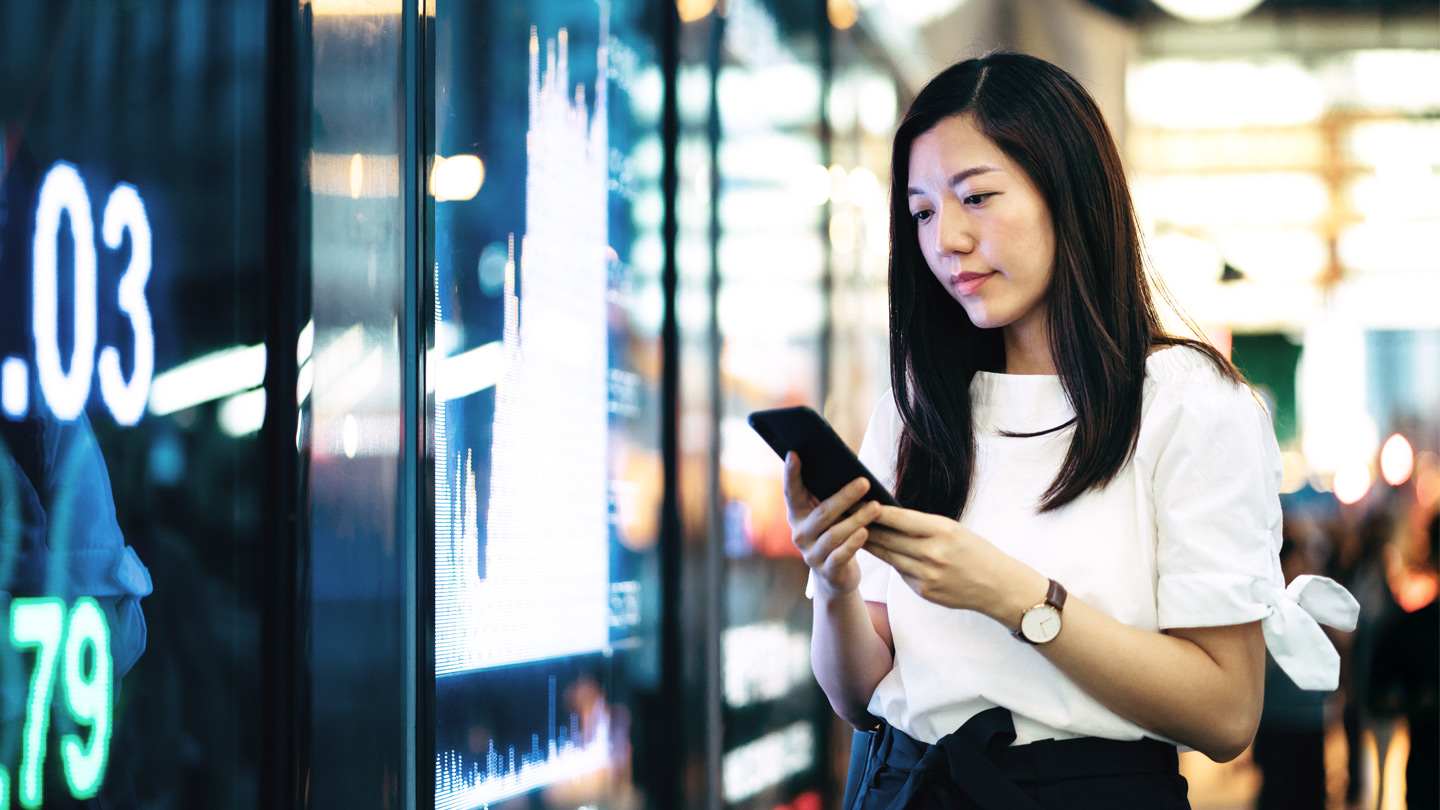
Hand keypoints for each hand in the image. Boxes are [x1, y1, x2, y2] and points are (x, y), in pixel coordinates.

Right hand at [783, 452, 883, 598]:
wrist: (835, 576)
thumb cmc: (836, 533)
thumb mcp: (829, 515)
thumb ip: (830, 495)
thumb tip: (851, 469)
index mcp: (797, 514)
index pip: (791, 492)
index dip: (791, 474)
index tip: (794, 453)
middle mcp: (799, 534)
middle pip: (822, 513)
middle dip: (844, 497)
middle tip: (865, 482)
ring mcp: (811, 554)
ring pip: (833, 535)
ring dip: (856, 519)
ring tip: (875, 507)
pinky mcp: (826, 571)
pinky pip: (840, 556)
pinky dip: (853, 544)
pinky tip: (865, 532)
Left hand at [865, 506, 1044, 622]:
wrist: (998, 586)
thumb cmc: (975, 552)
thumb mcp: (954, 530)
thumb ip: (923, 526)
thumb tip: (890, 517)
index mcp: (943, 531)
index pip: (900, 518)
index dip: (876, 510)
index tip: (858, 502)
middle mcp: (933, 553)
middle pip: (889, 539)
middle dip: (865, 527)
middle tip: (846, 517)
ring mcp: (928, 575)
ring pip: (889, 557)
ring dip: (871, 545)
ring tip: (854, 533)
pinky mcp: (924, 592)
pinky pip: (901, 573)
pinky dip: (893, 562)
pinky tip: (882, 553)